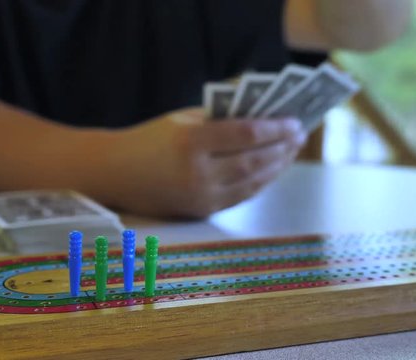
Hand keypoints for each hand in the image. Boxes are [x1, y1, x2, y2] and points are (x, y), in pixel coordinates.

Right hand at [83, 108, 306, 217]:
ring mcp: (200, 197)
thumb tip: (262, 114)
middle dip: (282, 148)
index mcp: (189, 141)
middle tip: (300, 135)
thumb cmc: (149, 138)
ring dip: (277, 167)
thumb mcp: (181, 118)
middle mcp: (196, 173)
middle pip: (253, 161)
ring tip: (291, 151)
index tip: (294, 121)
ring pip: (252, 183)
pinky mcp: (201, 212)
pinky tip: (273, 170)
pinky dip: (261, 183)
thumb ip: (219, 117)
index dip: (274, 128)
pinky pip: (241, 197)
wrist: (114, 174)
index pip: (245, 134)